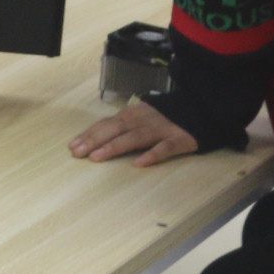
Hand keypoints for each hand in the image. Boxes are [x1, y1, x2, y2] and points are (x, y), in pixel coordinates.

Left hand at [69, 100, 200, 167]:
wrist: (201, 110)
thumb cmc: (164, 119)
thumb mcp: (141, 118)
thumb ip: (122, 128)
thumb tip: (93, 141)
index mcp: (133, 114)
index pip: (107, 124)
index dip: (90, 134)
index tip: (72, 146)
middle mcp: (144, 120)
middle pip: (116, 129)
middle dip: (95, 140)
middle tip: (78, 153)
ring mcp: (162, 129)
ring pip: (135, 137)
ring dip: (115, 146)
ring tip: (97, 157)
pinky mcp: (180, 140)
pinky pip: (165, 148)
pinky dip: (152, 154)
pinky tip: (139, 163)